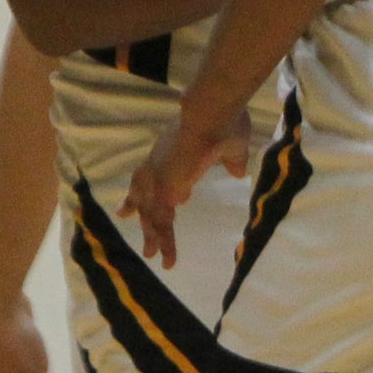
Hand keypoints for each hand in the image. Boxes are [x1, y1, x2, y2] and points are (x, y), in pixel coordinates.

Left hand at [124, 105, 255, 267]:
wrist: (211, 114)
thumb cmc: (223, 123)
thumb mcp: (232, 146)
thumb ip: (233, 160)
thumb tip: (237, 172)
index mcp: (171, 155)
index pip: (153, 177)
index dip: (150, 191)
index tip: (150, 204)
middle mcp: (158, 167)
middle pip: (144, 197)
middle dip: (138, 212)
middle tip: (134, 228)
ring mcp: (158, 179)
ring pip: (151, 214)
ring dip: (153, 235)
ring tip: (154, 255)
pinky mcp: (164, 192)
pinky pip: (162, 224)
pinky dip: (164, 242)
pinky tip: (168, 259)